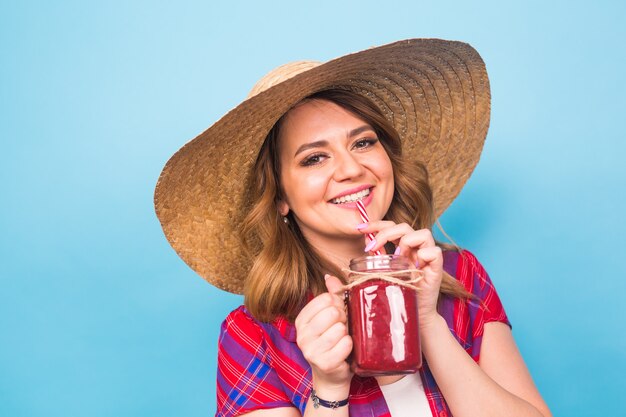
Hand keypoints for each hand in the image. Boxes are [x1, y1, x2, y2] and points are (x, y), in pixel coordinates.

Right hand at [294, 275, 352, 396]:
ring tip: (342, 341)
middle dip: (343, 318)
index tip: (338, 314)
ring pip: (340, 328)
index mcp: (301, 320)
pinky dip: (350, 346)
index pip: (325, 299)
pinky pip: (346, 344)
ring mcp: (311, 350)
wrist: (331, 376)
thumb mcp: (330, 317)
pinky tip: (345, 351)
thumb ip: (331, 296)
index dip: (338, 304)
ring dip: (347, 334)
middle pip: (333, 312)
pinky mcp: (324, 363)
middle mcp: (302, 334)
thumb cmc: (333, 343)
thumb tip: (329, 277)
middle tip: (342, 328)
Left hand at [358, 221, 443, 327]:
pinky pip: (434, 252)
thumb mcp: (384, 274)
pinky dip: (423, 255)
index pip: (392, 226)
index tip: (360, 228)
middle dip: (385, 232)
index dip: (377, 224)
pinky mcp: (437, 269)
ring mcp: (427, 258)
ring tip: (398, 258)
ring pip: (423, 234)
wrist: (414, 316)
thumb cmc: (398, 295)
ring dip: (406, 242)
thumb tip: (365, 245)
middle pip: (405, 226)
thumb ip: (377, 260)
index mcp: (404, 248)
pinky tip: (413, 267)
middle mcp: (416, 250)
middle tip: (372, 247)